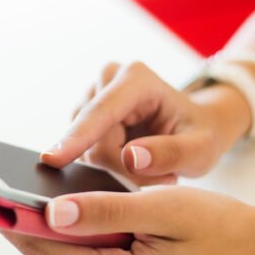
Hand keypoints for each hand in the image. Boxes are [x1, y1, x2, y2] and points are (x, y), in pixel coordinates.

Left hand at [1, 186, 254, 254]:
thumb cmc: (220, 228)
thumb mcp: (164, 209)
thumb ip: (107, 211)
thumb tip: (52, 211)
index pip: (47, 249)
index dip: (9, 218)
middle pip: (51, 253)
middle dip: (20, 216)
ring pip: (66, 253)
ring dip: (45, 222)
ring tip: (14, 183)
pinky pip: (86, 254)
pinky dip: (72, 228)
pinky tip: (61, 201)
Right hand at [40, 61, 250, 185]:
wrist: (196, 127)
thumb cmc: (201, 135)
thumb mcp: (200, 149)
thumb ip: (170, 153)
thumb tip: (130, 157)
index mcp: (137, 78)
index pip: (101, 112)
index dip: (77, 138)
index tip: (53, 160)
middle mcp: (108, 78)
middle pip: (93, 139)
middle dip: (120, 168)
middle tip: (162, 176)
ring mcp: (92, 95)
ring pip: (86, 150)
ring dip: (115, 169)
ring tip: (152, 168)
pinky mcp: (83, 115)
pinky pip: (84, 152)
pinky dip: (107, 167)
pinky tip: (132, 163)